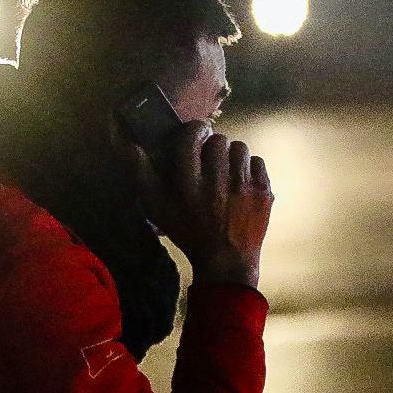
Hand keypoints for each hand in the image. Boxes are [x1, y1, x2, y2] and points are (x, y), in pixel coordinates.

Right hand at [127, 124, 271, 287]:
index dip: (194, 129)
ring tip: (226, 170)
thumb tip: (129, 145)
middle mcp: (217, 183)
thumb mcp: (158, 210)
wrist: (227, 262)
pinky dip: (249, 168)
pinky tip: (241, 182)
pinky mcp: (263, 192)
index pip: (192, 138)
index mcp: (189, 186)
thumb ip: (142, 176)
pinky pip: (257, 161)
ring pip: (239, 147)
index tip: (196, 133)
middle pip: (218, 140)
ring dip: (231, 155)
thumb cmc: (188, 233)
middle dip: (213, 146)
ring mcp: (244, 187)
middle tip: (210, 159)